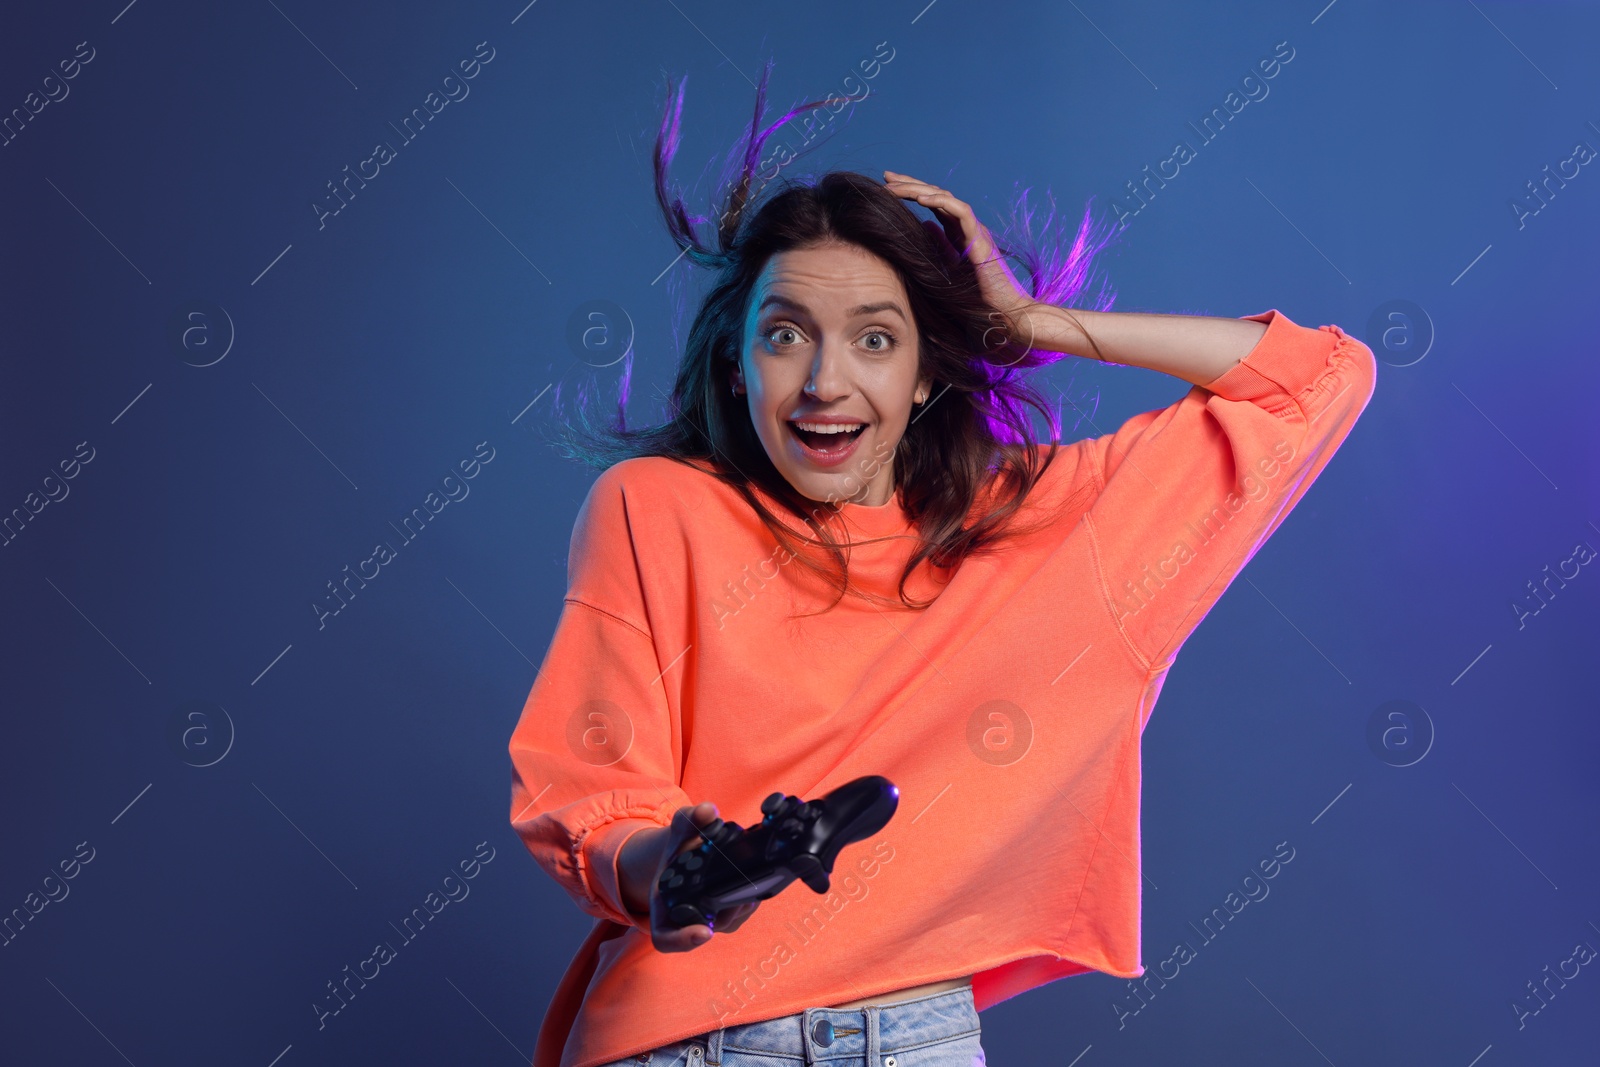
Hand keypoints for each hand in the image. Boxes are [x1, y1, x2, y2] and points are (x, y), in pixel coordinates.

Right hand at [625, 802, 760, 952]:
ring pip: (729, 922)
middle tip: (742, 895)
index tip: (704, 932)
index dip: (682, 940)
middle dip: (726, 913)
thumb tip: (708, 811)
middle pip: (707, 930)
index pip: (666, 938)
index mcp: (663, 907)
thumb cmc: (679, 849)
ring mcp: (709, 920)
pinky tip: (759, 882)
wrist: (687, 855)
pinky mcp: (730, 915)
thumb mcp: (680, 830)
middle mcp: (684, 919)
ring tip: (751, 885)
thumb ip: (690, 819)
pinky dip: (750, 900)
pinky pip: (741, 914)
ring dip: (741, 906)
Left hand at [883, 170, 1039, 353]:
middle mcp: (968, 228)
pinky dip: (941, 201)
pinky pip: (961, 212)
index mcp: (959, 235)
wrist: (1006, 315)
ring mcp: (975, 232)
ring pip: (946, 198)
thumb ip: (940, 247)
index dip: (911, 192)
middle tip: (886, 177)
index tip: (887, 186)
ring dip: (919, 189)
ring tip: (894, 186)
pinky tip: (920, 198)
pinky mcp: (980, 240)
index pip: (933, 205)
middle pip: (937, 196)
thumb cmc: (979, 299)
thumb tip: (923, 226)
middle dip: (910, 184)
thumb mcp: (950, 270)